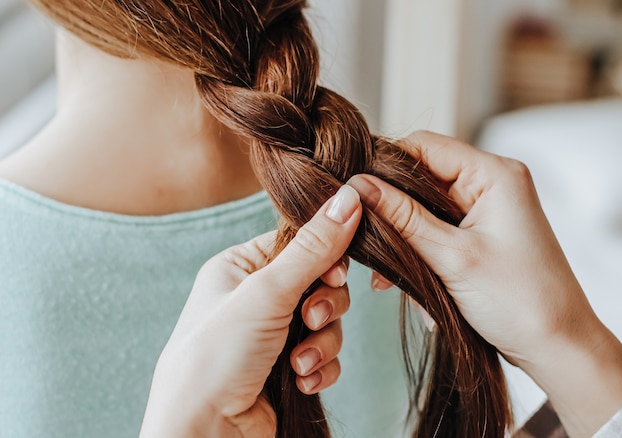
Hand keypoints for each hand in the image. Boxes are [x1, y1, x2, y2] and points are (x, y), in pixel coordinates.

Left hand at [140, 185, 361, 437]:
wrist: (204, 435)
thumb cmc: (215, 357)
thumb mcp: (266, 293)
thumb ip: (313, 249)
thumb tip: (348, 199)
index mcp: (239, 268)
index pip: (297, 244)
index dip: (323, 256)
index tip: (334, 272)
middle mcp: (255, 299)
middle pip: (319, 283)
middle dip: (324, 306)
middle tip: (312, 317)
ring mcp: (271, 334)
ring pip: (326, 322)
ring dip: (321, 342)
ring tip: (300, 360)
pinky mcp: (285, 367)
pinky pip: (323, 354)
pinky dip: (319, 367)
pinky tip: (301, 381)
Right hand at [348, 131, 621, 437]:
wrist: (558, 348)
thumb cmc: (520, 302)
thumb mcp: (451, 257)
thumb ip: (402, 217)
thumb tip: (358, 187)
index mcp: (494, 174)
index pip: (424, 146)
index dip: (384, 165)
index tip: (355, 193)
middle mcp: (491, 183)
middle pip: (421, 177)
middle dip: (392, 210)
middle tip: (364, 239)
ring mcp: (486, 209)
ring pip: (424, 208)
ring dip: (403, 238)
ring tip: (385, 277)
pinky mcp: (481, 234)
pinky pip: (437, 230)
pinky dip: (419, 252)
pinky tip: (406, 284)